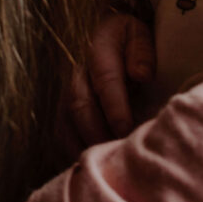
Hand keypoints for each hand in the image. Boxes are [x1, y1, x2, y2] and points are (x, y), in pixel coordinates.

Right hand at [63, 11, 154, 152]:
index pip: (105, 80)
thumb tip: (142, 75)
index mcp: (99, 49)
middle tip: (117, 154)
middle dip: (98, 132)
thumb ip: (142, 51)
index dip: (114, 106)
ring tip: (104, 165)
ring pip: (66, 124)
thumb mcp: (140, 34)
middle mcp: (76, 73)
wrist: (109, 36)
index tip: (126, 128)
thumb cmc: (131, 39)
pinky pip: (60, 136)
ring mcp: (64, 93)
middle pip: (80, 106)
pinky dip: (72, 153)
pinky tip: (88, 167)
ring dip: (83, 146)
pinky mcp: (61, 111)